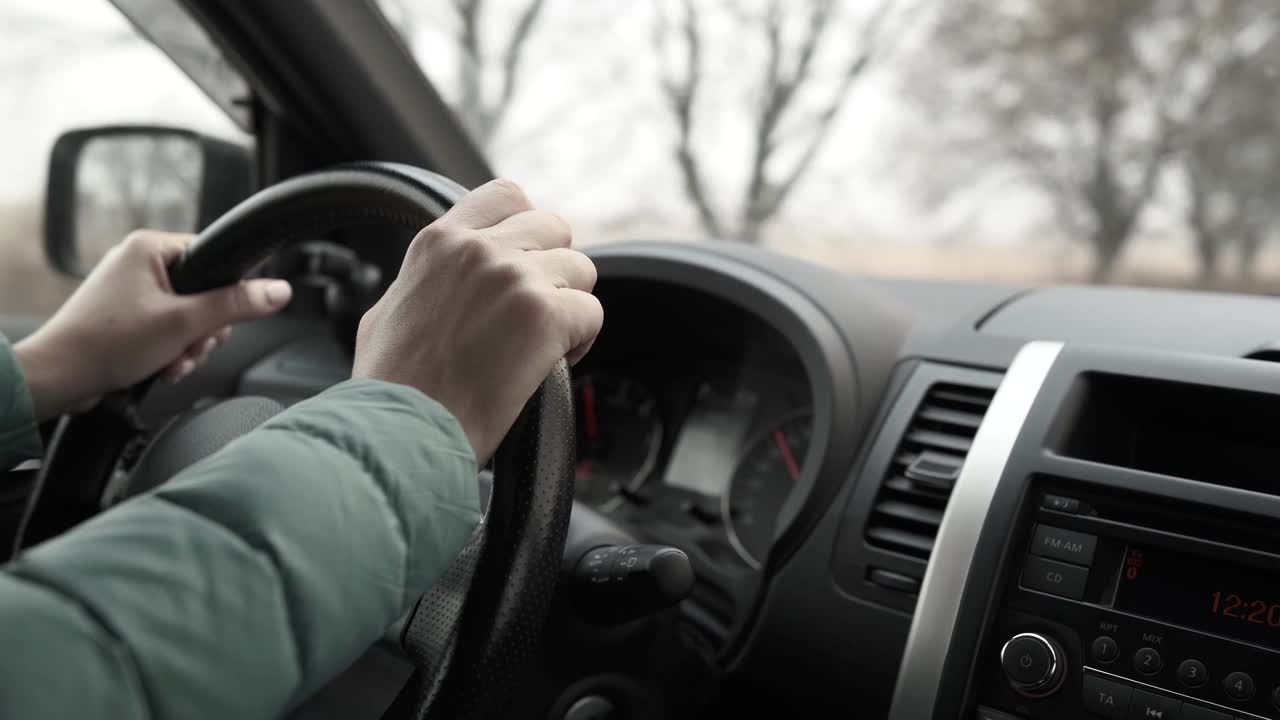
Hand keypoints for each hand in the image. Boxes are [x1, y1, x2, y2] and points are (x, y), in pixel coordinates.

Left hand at [15, 231, 292, 419]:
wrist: (58, 378)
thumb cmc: (105, 344)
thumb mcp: (184, 323)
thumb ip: (236, 305)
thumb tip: (278, 291)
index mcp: (150, 247)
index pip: (213, 258)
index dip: (226, 292)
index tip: (221, 318)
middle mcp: (140, 263)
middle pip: (205, 292)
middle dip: (205, 330)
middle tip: (191, 345)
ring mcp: (132, 291)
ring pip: (189, 316)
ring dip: (190, 346)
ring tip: (173, 362)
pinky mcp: (128, 317)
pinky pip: (169, 329)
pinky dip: (173, 350)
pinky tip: (164, 366)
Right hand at [352, 179, 601, 461]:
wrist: (402, 431)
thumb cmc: (392, 386)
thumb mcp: (390, 308)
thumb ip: (428, 279)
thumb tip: (441, 279)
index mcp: (440, 241)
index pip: (506, 195)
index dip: (527, 225)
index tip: (526, 257)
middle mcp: (480, 250)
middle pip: (554, 226)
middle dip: (554, 267)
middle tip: (535, 309)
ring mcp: (515, 278)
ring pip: (581, 269)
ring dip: (570, 305)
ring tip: (542, 342)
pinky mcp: (545, 316)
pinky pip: (592, 314)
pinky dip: (581, 340)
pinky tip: (552, 363)